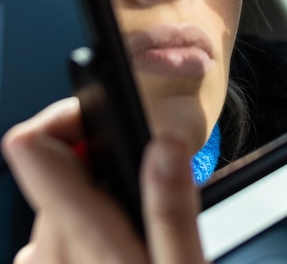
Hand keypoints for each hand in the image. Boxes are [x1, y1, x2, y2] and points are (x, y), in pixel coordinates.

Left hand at [2, 98, 206, 263]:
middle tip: (140, 201)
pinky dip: (79, 238)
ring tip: (129, 242)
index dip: (64, 122)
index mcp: (80, 241)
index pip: (29, 147)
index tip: (101, 126)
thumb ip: (171, 210)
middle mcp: (43, 255)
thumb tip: (162, 146)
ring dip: (90, 209)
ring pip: (56, 205)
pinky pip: (52, 239)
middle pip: (55, 172)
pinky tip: (112, 261)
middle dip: (96, 173)